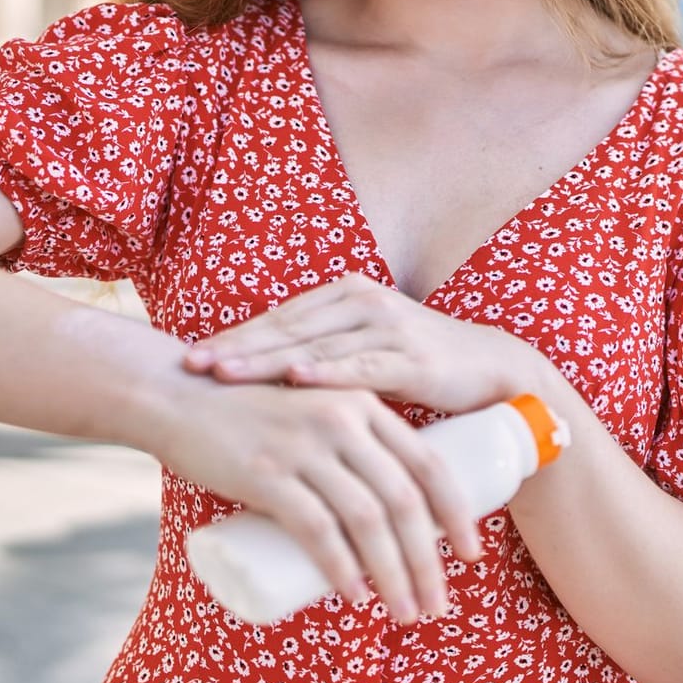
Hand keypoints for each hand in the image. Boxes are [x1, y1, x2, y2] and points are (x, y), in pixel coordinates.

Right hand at [149, 378, 482, 623]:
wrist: (180, 396)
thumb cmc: (251, 415)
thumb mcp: (315, 414)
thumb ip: (349, 448)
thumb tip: (385, 513)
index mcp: (364, 405)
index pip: (429, 463)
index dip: (456, 514)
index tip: (471, 556)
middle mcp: (343, 420)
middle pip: (404, 500)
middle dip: (429, 560)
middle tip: (437, 604)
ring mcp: (306, 446)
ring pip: (368, 520)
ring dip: (394, 574)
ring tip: (404, 612)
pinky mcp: (268, 473)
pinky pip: (318, 529)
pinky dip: (341, 568)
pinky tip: (355, 597)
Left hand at [182, 273, 551, 416]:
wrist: (494, 372)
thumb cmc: (421, 366)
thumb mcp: (365, 352)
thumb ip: (324, 355)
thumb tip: (265, 384)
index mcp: (346, 297)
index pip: (279, 319)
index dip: (235, 336)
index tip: (188, 356)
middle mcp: (363, 303)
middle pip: (287, 328)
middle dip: (236, 347)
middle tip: (191, 364)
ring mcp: (388, 327)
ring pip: (315, 346)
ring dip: (266, 361)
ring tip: (224, 373)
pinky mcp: (413, 357)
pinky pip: (363, 366)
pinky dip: (328, 372)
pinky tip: (298, 377)